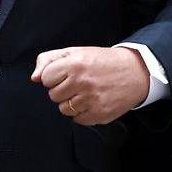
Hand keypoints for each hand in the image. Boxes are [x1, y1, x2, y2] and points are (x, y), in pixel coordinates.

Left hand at [33, 46, 148, 124]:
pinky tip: (94, 101)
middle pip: (53, 95)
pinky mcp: (99, 113)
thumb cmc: (104, 62)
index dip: (55, 76)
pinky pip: (78, 120)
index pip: (46, 78)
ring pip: (64, 109)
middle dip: (63, 90)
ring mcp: (91, 99)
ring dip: (72, 102)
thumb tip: (35, 78)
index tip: (67, 73)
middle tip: (79, 83)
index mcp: (75, 63)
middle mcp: (82, 82)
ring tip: (87, 92)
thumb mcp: (76, 51)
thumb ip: (49, 60)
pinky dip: (83, 113)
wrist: (136, 72)